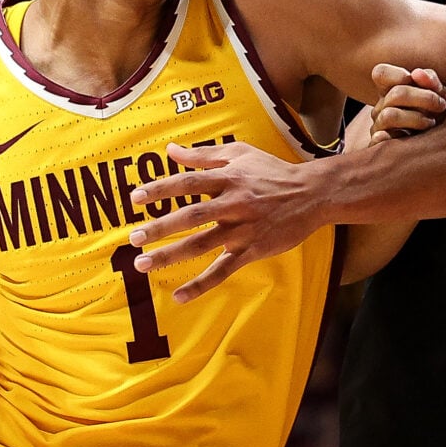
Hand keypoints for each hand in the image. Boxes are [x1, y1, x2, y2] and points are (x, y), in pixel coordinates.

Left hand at [127, 140, 329, 302]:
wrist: (312, 194)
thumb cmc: (273, 172)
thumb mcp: (240, 153)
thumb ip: (203, 155)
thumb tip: (171, 150)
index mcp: (228, 178)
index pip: (188, 183)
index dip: (161, 190)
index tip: (135, 198)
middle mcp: (233, 204)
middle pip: (191, 216)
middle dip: (160, 228)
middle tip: (133, 239)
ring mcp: (243, 229)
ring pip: (202, 244)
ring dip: (170, 255)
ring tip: (142, 264)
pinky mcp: (253, 250)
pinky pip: (223, 270)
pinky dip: (201, 284)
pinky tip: (179, 296)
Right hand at [365, 64, 445, 140]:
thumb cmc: (441, 116)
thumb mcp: (441, 95)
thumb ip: (430, 80)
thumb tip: (416, 73)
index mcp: (391, 90)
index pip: (381, 74)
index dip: (399, 74)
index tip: (419, 83)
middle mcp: (381, 107)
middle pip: (395, 94)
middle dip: (424, 98)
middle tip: (441, 105)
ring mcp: (379, 127)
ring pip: (389, 116)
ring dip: (415, 118)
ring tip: (431, 124)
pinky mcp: (380, 147)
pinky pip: (378, 141)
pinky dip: (393, 138)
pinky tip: (411, 138)